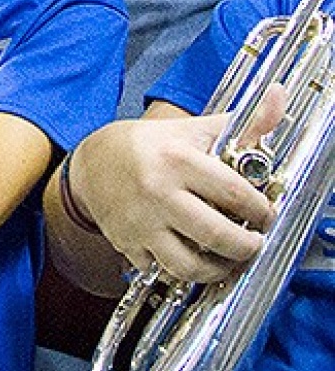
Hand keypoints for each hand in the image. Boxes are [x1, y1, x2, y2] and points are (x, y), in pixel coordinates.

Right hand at [69, 89, 282, 282]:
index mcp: (177, 160)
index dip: (261, 210)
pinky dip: (179, 271)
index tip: (265, 214)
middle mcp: (158, 192)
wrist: (93, 161)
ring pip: (190, 265)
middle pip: (218, 236)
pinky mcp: (126, 242)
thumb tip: (277, 99)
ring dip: (217, 269)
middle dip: (247, 246)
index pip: (235, 194)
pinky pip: (161, 270)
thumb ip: (240, 123)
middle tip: (253, 243)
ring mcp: (140, 221)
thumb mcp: (192, 130)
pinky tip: (189, 258)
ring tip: (226, 260)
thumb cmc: (148, 146)